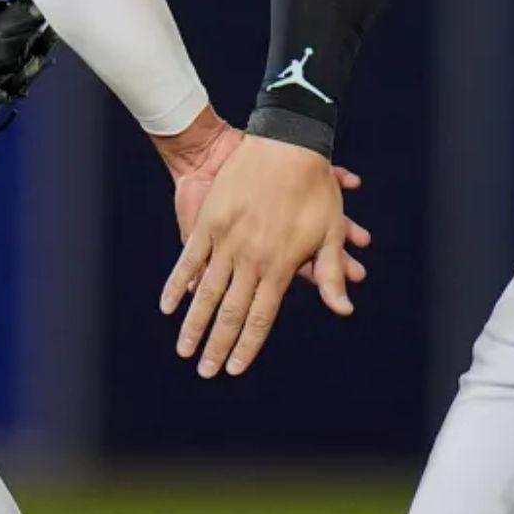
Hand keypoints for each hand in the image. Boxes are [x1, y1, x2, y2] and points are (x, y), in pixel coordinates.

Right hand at [159, 135, 354, 376]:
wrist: (284, 141)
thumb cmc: (313, 187)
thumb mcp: (330, 231)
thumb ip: (330, 274)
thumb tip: (344, 309)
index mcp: (280, 265)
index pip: (260, 317)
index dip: (247, 346)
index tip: (235, 369)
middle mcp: (251, 259)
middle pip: (230, 312)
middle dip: (217, 346)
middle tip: (206, 371)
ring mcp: (226, 241)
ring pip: (206, 293)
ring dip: (194, 324)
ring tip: (184, 350)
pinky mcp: (209, 222)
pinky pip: (189, 260)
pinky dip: (177, 284)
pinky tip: (169, 307)